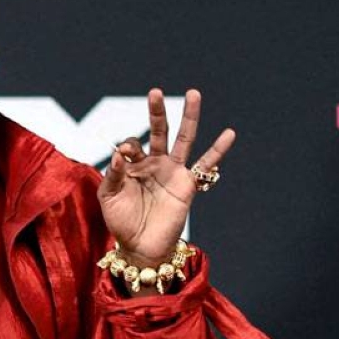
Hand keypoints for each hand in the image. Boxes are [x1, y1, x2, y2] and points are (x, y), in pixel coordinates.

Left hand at [97, 88, 234, 269]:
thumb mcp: (109, 198)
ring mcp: (172, 171)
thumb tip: (118, 154)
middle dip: (157, 112)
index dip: (129, 145)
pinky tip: (229, 134)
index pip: (132, 144)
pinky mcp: (187, 184)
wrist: (140, 247)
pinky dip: (218, 150)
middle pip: (159, 131)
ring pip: (183, 139)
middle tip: (154, 92)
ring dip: (189, 117)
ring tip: (193, 94)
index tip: (126, 154)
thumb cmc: (121, 222)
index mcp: (133, 164)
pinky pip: (206, 165)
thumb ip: (112, 176)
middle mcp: (154, 163)